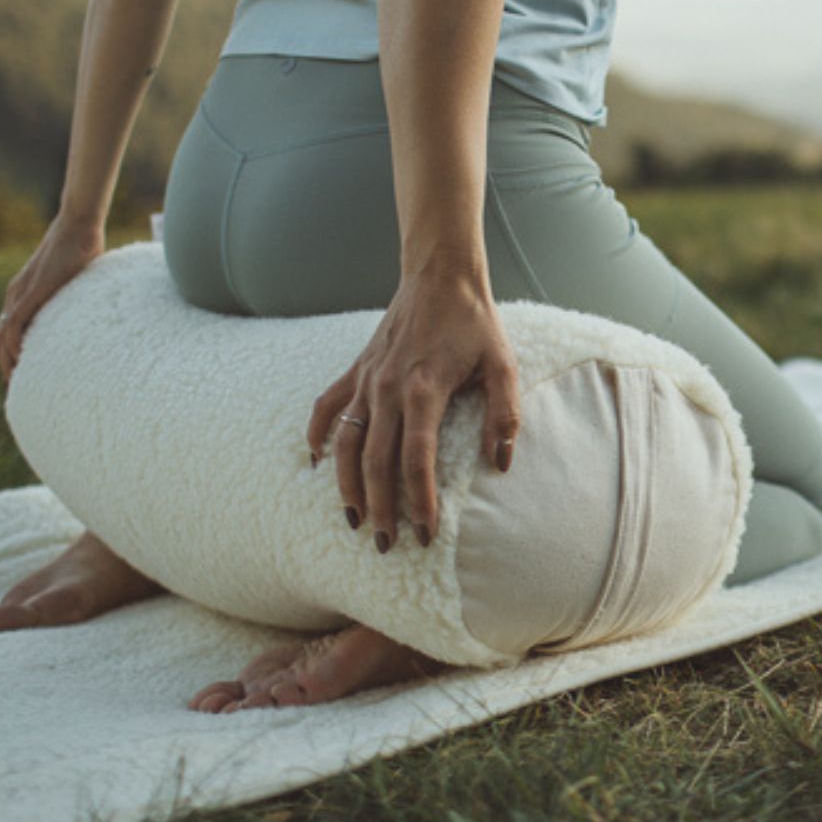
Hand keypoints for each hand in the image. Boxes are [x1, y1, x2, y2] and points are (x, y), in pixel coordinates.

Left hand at [0, 216, 104, 385]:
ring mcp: (22, 292)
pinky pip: (14, 325)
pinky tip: (21, 361)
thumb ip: (76, 294)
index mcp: (24, 290)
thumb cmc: (83, 243)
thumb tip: (98, 307)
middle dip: (5, 363)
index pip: (9, 328)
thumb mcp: (77, 277)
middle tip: (17, 385)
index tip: (23, 372)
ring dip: (6, 361)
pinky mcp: (32, 292)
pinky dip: (13, 346)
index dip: (12, 352)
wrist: (78, 223)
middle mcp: (16, 293)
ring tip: (16, 381)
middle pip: (0, 337)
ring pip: (2, 336)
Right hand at [307, 261, 521, 551]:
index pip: (416, 460)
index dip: (419, 500)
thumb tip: (500, 464)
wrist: (439, 276)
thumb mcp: (503, 365)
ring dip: (346, 486)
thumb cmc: (475, 323)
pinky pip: (327, 408)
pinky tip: (316, 463)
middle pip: (374, 462)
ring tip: (354, 520)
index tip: (424, 534)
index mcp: (424, 390)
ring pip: (345, 443)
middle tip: (387, 545)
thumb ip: (505, 416)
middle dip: (380, 508)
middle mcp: (387, 389)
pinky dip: (318, 436)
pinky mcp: (356, 370)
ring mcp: (366, 380)